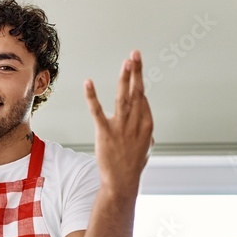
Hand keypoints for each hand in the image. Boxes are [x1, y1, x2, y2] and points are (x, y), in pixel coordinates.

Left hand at [84, 50, 153, 195]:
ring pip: (123, 97)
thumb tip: (145, 124)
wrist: (122, 182)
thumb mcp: (146, 147)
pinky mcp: (105, 132)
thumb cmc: (133, 165)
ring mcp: (121, 127)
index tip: (135, 70)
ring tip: (127, 61)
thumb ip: (146, 132)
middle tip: (135, 54)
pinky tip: (89, 83)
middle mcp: (136, 123)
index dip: (138, 85)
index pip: (142, 99)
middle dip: (137, 72)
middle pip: (137, 92)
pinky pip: (97, 111)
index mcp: (147, 124)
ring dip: (125, 78)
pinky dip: (92, 96)